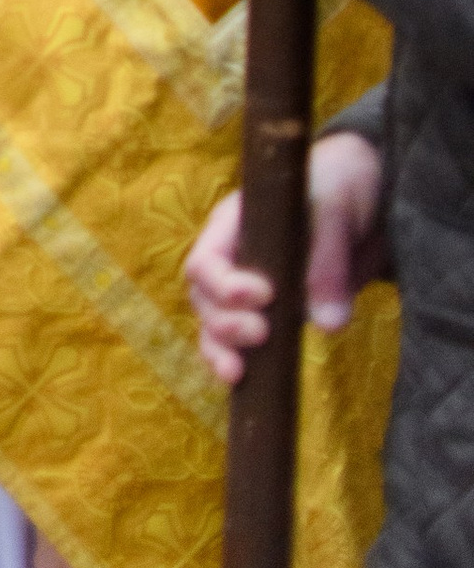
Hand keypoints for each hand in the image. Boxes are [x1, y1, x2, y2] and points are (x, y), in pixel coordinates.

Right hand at [186, 129, 387, 383]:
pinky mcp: (270, 313)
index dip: (224, 284)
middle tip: (261, 332)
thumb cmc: (340, 186)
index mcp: (234, 222)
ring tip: (238, 372)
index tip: (264, 295)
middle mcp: (231, 257)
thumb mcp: (337, 211)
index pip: (207, 259)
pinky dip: (235, 361)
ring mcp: (247, 287)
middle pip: (203, 298)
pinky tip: (242, 381)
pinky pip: (239, 342)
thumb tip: (328, 326)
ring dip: (221, 348)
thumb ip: (329, 263)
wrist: (365, 200)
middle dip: (224, 321)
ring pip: (213, 324)